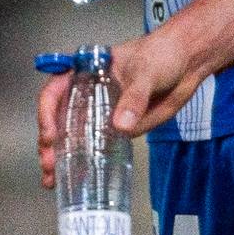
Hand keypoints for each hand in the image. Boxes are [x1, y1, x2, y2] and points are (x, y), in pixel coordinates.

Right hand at [36, 28, 200, 188]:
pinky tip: (75, 178)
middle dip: (48, 144)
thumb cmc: (160, 55)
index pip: (54, 92)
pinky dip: (85, 163)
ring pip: (72, 137)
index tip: (51, 135)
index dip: (46, 114)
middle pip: (57, 120)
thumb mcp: (145, 73)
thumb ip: (134, 98)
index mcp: (83, 74)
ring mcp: (100, 114)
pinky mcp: (118, 129)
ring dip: (60, 158)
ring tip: (52, 179)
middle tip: (48, 164)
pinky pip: (97, 147)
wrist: (187, 63)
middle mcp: (86, 95)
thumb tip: (121, 126)